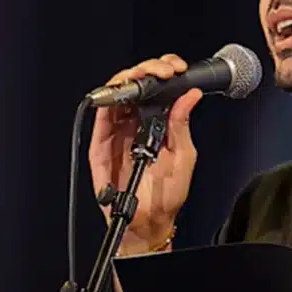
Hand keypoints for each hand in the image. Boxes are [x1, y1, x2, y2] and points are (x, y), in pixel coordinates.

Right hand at [88, 53, 201, 255]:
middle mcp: (136, 123)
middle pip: (136, 85)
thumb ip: (181, 125)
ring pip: (117, 94)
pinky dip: (109, 99)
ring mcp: (117, 131)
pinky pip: (101, 116)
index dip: (166, 71)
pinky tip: (122, 90)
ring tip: (146, 76)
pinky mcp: (101, 143)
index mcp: (157, 124)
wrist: (149, 222)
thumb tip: (190, 95)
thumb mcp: (183, 156)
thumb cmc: (166, 195)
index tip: (178, 69)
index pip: (158, 88)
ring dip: (130, 79)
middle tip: (164, 71)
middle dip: (150, 69)